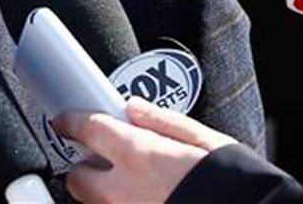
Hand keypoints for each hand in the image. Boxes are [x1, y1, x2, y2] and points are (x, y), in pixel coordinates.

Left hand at [54, 96, 235, 203]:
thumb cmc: (236, 185)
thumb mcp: (204, 140)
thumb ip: (162, 121)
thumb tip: (135, 108)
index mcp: (140, 156)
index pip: (86, 129)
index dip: (70, 122)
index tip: (66, 121)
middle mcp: (126, 192)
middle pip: (78, 179)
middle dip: (85, 169)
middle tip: (105, 161)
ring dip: (105, 194)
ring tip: (135, 186)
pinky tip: (149, 200)